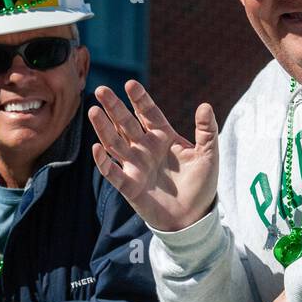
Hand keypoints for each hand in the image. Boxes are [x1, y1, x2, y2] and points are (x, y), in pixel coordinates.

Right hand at [88, 81, 218, 231]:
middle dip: (114, 107)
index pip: (149, 113)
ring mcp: (135, 166)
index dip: (139, 99)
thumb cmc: (201, 184)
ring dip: (103, 128)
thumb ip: (206, 131)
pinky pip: (113, 172)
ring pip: (115, 143)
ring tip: (93, 111)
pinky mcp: (129, 186)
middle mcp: (145, 148)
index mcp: (163, 137)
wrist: (193, 217)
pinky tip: (96, 148)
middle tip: (101, 90)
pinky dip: (103, 162)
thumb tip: (205, 105)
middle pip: (127, 123)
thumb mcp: (208, 155)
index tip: (130, 84)